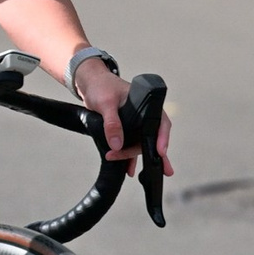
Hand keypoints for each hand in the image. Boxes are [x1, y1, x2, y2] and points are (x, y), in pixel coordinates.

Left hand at [77, 59, 173, 177]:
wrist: (90, 84)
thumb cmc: (102, 86)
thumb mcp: (106, 104)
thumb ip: (112, 123)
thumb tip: (117, 144)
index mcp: (146, 105)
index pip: (161, 123)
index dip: (163, 138)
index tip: (161, 152)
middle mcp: (144, 115)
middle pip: (150, 138)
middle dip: (143, 153)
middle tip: (133, 166)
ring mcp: (136, 123)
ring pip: (140, 143)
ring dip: (133, 156)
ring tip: (129, 170)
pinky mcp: (127, 129)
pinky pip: (131, 145)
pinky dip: (129, 156)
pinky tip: (129, 168)